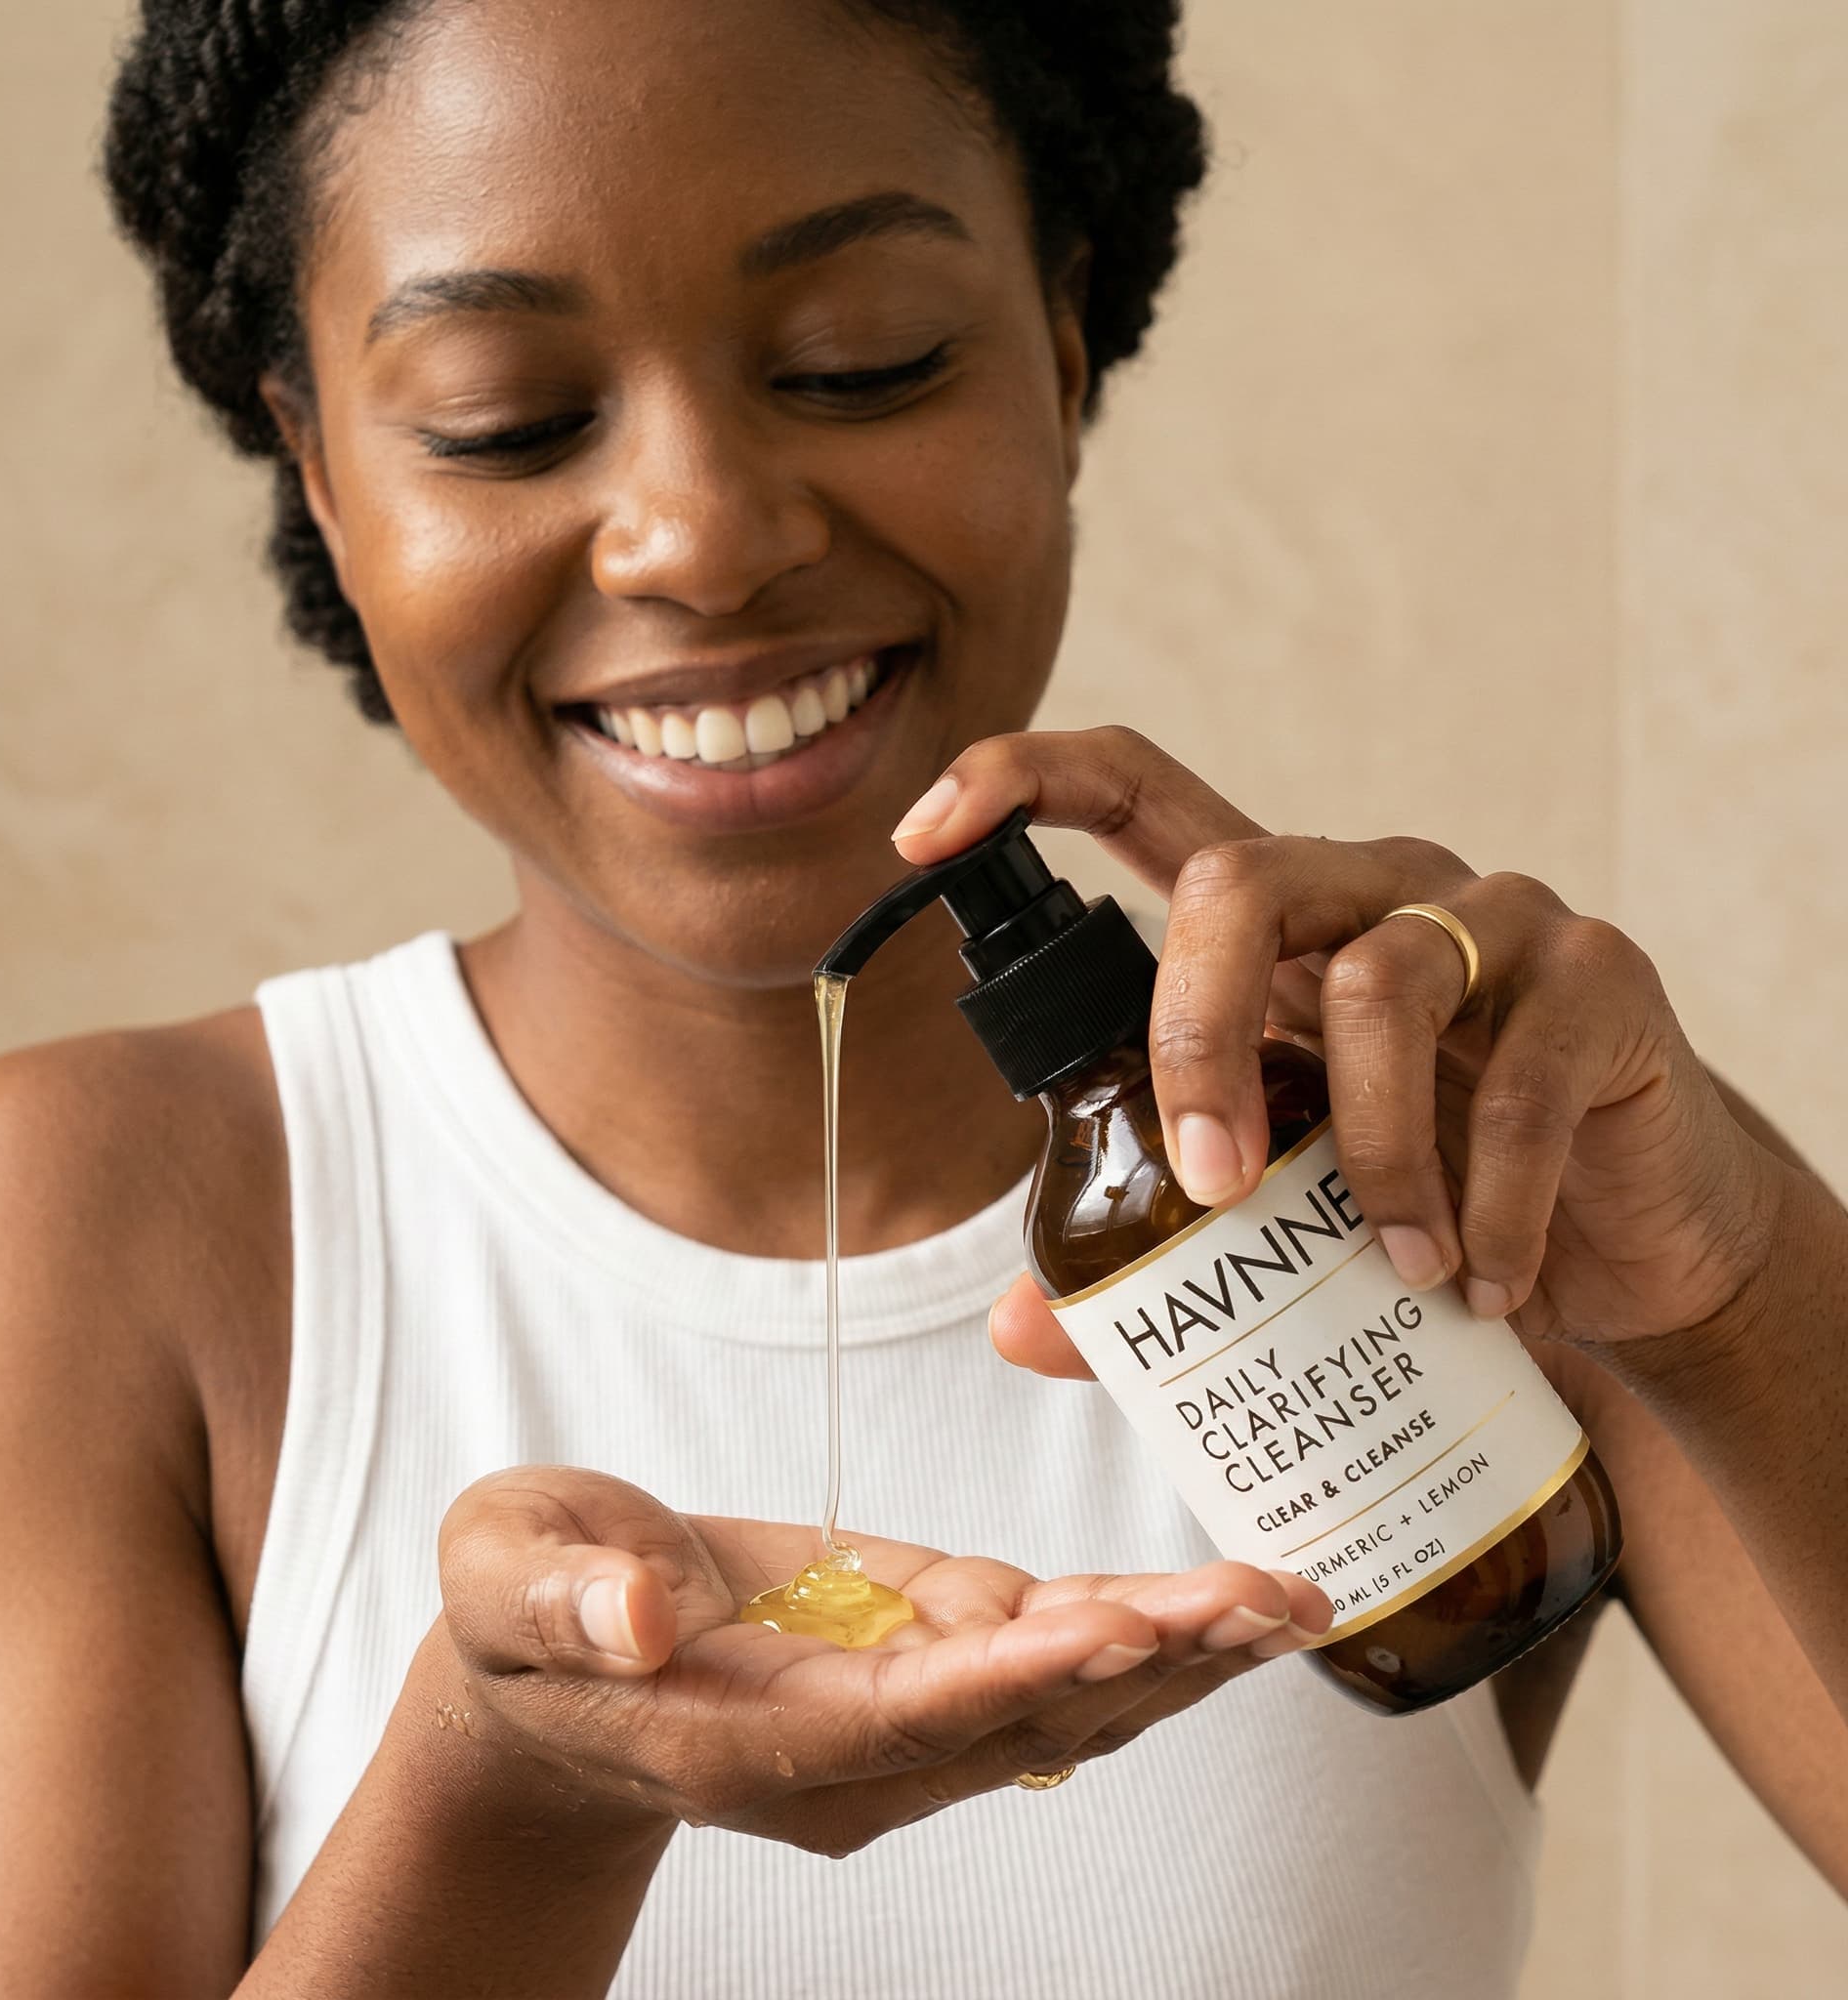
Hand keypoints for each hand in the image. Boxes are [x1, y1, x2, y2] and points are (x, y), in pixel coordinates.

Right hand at [433, 1464, 1331, 1857]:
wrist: (551, 1673)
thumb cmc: (524, 1611)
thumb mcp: (505, 1572)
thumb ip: (565, 1596)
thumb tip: (644, 1614)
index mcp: (736, 1738)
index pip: (886, 1721)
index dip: (999, 1674)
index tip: (1104, 1620)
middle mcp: (834, 1758)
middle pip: (1008, 1721)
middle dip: (1139, 1659)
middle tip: (1255, 1606)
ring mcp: (883, 1728)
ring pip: (1049, 1702)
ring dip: (1169, 1652)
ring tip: (1281, 1601)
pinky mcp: (908, 1674)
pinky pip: (1032, 1662)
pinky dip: (1128, 1632)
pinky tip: (1215, 1607)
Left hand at [892, 728, 1787, 1362]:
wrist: (1629, 1237)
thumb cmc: (1429, 1195)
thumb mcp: (1286, 1207)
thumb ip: (1157, 1244)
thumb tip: (1018, 1328)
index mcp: (1273, 921)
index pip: (1137, 792)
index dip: (1024, 783)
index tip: (920, 832)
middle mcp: (1372, 888)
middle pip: (1238, 881)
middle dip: (1191, 1036)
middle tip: (1212, 1183)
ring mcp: (1494, 918)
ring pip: (1380, 985)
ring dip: (1369, 1156)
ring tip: (1395, 1269)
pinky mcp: (1603, 981)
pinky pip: (1521, 1085)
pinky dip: (1491, 1208)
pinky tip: (1484, 1287)